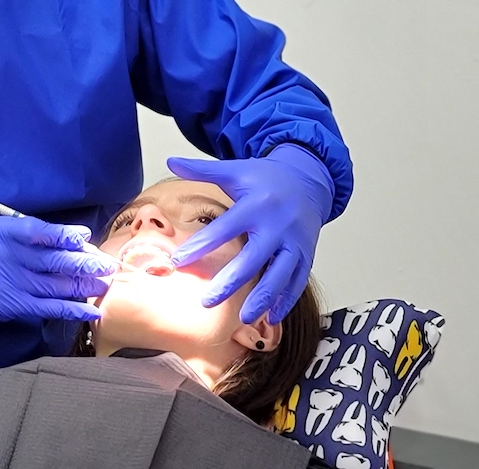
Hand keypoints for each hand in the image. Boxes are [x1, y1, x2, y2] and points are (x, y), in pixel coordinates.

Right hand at [0, 215, 113, 323]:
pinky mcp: (11, 305)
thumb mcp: (1, 232)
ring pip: (53, 285)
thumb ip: (33, 232)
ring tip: (104, 284)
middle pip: (50, 260)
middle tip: (107, 265)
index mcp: (2, 232)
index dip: (64, 235)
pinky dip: (71, 310)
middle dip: (83, 263)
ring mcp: (7, 283)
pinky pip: (47, 308)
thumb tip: (77, 240)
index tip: (85, 238)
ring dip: (83, 286)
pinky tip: (90, 310)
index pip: (38, 232)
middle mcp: (4, 256)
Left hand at [167, 145, 333, 323]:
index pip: (225, 228)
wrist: (307, 180)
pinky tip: (270, 318)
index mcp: (256, 205)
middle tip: (207, 301)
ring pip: (279, 275)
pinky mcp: (307, 255)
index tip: (178, 262)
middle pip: (252, 258)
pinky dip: (285, 301)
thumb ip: (203, 169)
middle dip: (230, 282)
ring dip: (262, 298)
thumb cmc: (265, 179)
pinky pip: (298, 281)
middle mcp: (277, 225)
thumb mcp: (235, 170)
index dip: (201, 245)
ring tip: (242, 318)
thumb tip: (171, 160)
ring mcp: (294, 242)